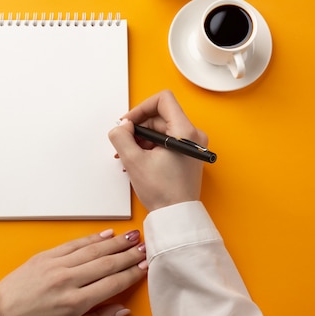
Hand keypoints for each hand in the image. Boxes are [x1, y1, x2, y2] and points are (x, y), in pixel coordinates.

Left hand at [0, 229, 146, 315]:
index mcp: (75, 302)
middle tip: (145, 247)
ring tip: (132, 236)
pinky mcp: (44, 256)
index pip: (113, 283)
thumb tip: (121, 310)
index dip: (132, 273)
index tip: (145, 266)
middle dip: (129, 254)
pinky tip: (105, 234)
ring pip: (93, 249)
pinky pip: (73, 244)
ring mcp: (55, 266)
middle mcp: (67, 281)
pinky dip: (91, 238)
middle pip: (107, 263)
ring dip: (115, 242)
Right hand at [108, 90, 207, 211]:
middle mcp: (192, 134)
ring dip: (141, 138)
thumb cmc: (163, 193)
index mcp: (185, 131)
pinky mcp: (187, 153)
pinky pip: (165, 140)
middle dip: (138, 127)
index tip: (128, 123)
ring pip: (161, 128)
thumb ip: (121, 136)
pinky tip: (138, 160)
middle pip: (160, 115)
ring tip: (129, 156)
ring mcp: (191, 144)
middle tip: (124, 143)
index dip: (141, 108)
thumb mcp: (134, 161)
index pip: (163, 99)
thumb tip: (122, 126)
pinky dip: (150, 146)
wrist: (176, 216)